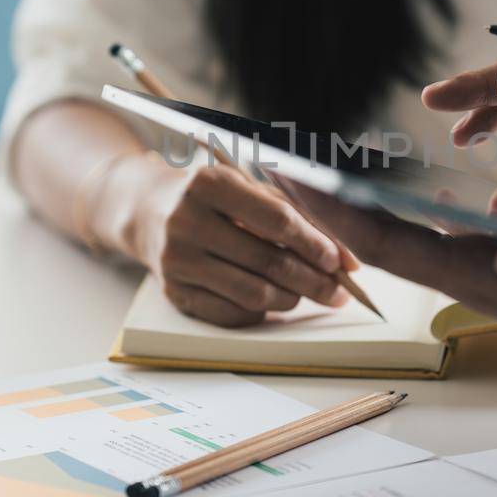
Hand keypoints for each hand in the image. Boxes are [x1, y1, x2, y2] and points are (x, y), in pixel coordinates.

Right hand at [96, 158, 351, 326]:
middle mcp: (186, 220)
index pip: (276, 220)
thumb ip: (299, 218)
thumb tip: (347, 261)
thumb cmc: (213, 198)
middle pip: (268, 261)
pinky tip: (271, 301)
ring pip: (252, 293)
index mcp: (209, 183)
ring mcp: (175, 259)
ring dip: (290, 299)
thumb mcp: (250, 191)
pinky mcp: (172, 291)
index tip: (339, 262)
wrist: (148, 211)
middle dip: (313, 281)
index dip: (314, 244)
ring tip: (305, 293)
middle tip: (338, 293)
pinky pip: (230, 313)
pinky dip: (260, 311)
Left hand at [281, 181, 496, 381]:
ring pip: (416, 236)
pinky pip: (460, 235)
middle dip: (328, 203)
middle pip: (387, 238)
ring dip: (368, 204)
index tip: (288, 174)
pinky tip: (430, 193)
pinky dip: (430, 209)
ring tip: (329, 172)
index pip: (392, 242)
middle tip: (279, 161)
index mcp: (489, 279)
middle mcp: (481, 275)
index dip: (335, 211)